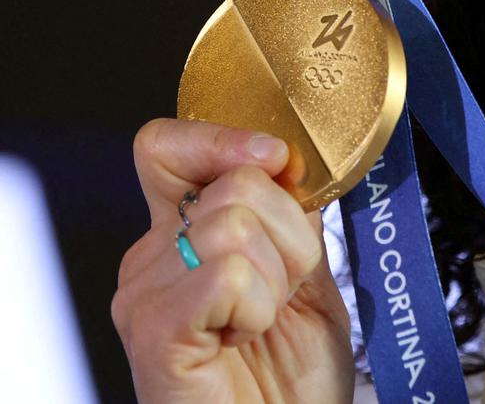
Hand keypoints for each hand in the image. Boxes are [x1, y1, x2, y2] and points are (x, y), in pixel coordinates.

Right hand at [112, 119, 354, 403]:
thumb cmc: (292, 378)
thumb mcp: (305, 276)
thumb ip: (291, 216)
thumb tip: (287, 159)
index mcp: (180, 235)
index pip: (168, 146)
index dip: (225, 140)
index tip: (277, 161)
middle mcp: (151, 258)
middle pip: (235, 183)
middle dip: (290, 236)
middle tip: (281, 293)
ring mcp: (145, 296)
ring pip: (237, 224)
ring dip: (279, 278)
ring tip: (262, 321)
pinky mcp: (155, 333)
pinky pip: (228, 274)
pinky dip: (259, 306)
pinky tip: (244, 338)